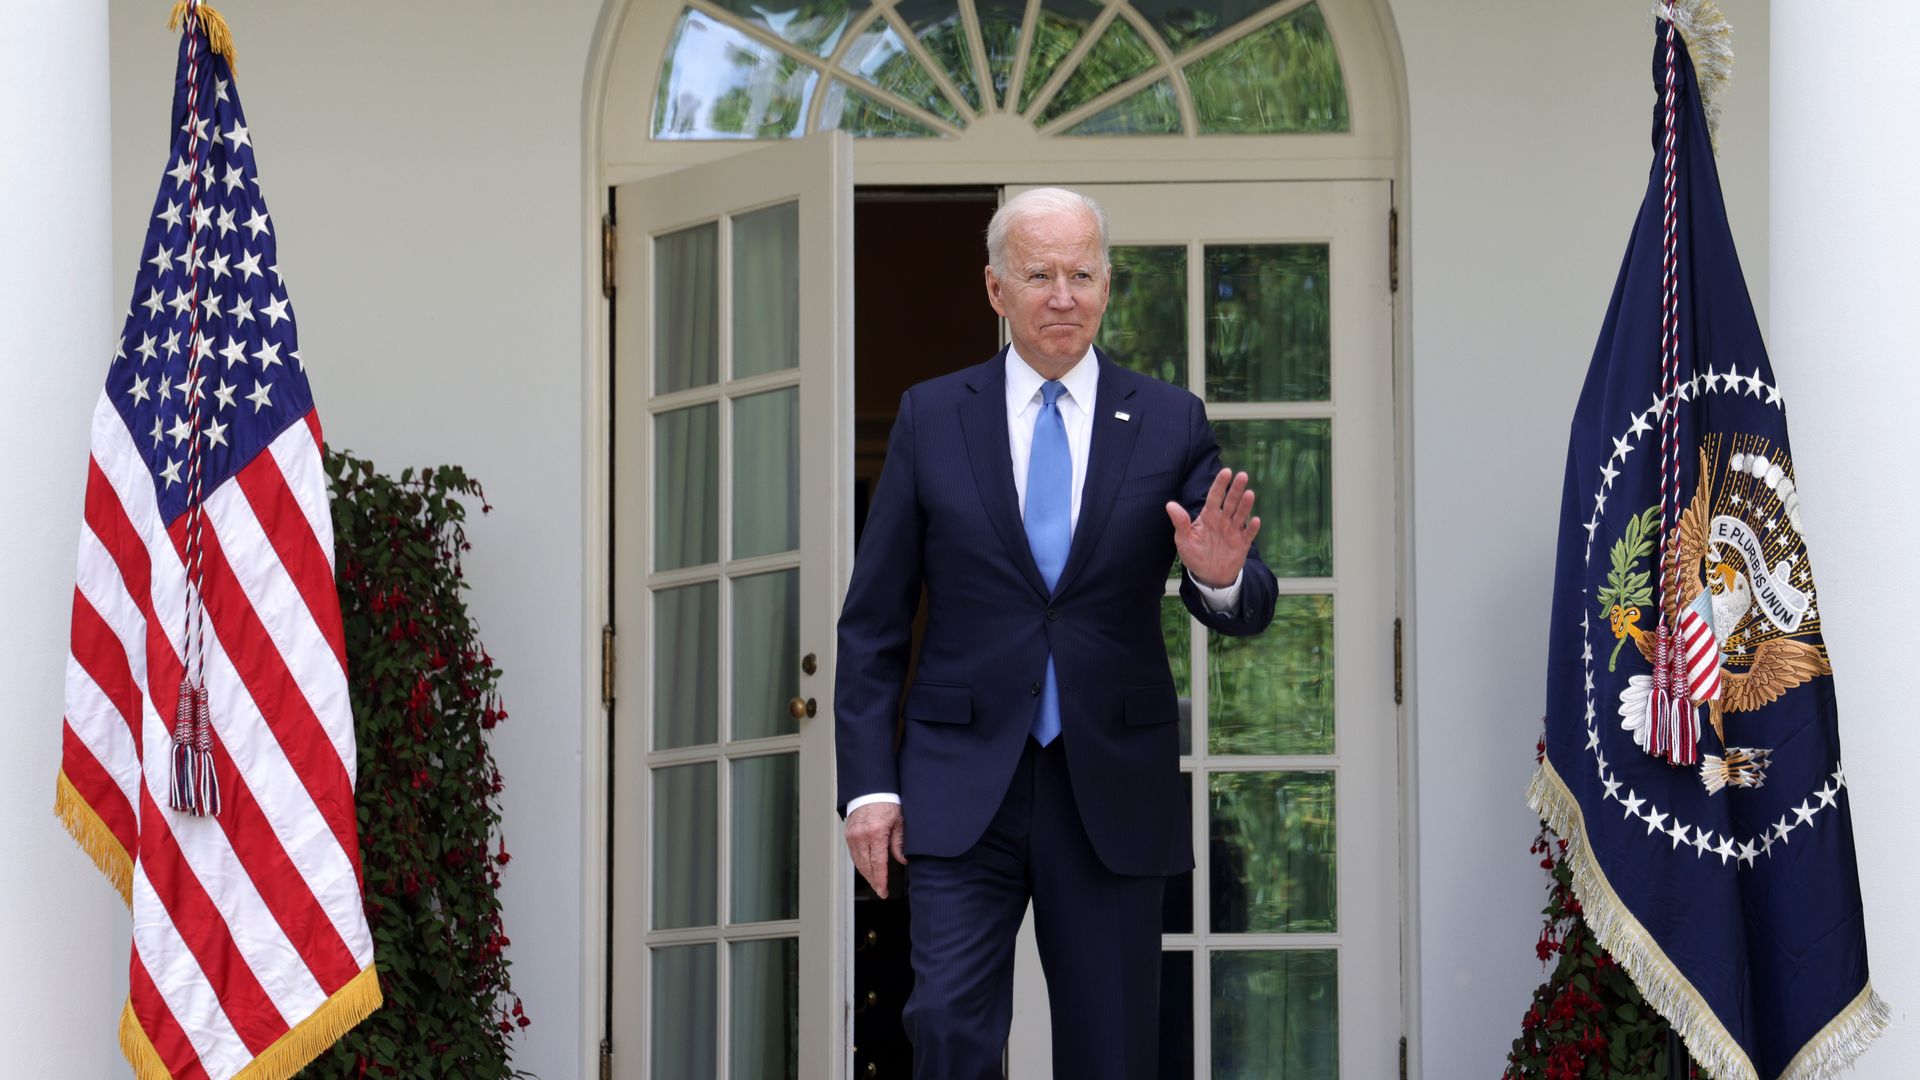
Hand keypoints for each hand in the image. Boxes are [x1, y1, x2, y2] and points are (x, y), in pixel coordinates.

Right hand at [844, 802, 906, 898]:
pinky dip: (861, 864)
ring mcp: (853, 836)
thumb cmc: (887, 803)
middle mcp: (861, 836)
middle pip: (867, 866)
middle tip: (881, 891)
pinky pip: (854, 855)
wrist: (870, 790)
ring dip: (867, 875)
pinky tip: (867, 870)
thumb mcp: (899, 822)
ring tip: (876, 883)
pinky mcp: (848, 835)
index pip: (878, 863)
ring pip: (859, 862)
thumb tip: (902, 860)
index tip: (883, 891)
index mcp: (876, 833)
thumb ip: (899, 843)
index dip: (881, 880)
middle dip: (874, 881)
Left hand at [1167, 468, 1261, 587]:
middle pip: (1230, 502)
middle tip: (1242, 475)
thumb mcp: (1184, 540)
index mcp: (1208, 516)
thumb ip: (1180, 522)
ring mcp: (1234, 531)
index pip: (1214, 497)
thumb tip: (1170, 505)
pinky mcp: (1242, 543)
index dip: (1220, 484)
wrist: (1209, 575)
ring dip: (1245, 505)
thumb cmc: (1195, 555)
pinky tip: (1255, 520)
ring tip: (1250, 494)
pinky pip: (1248, 534)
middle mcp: (1223, 520)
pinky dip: (1252, 528)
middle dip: (1236, 489)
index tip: (1226, 471)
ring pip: (1240, 515)